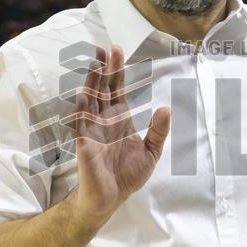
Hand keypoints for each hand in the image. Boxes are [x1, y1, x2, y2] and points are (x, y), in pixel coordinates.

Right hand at [66, 45, 170, 222]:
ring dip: (91, 82)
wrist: (110, 199)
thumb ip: (158, 131)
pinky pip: (81, 125)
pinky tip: (84, 95)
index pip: (116, 88)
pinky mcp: (83, 145)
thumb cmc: (126, 175)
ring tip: (95, 64)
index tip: (116, 50)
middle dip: (103, 68)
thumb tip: (166, 108)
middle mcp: (103, 120)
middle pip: (101, 88)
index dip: (116, 70)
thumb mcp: (150, 152)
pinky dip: (82, 110)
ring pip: (90, 100)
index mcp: (118, 118)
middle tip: (105, 48)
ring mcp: (91, 130)